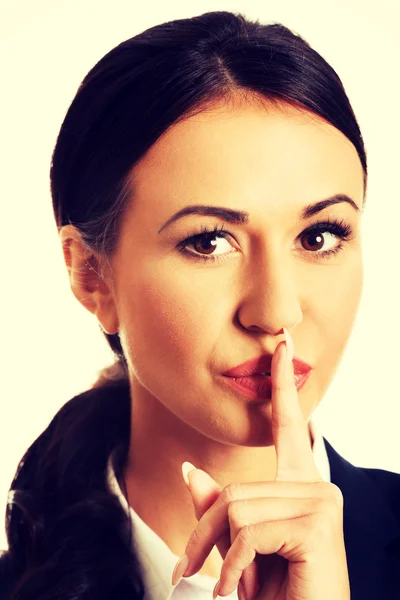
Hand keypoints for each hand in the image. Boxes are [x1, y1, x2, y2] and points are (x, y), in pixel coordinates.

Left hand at [174, 330, 349, 599]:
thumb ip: (217, 508)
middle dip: (206, 535)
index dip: (283, 384)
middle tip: (194, 572)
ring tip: (228, 588)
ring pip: (235, 507)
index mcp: (300, 487)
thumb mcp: (237, 548)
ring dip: (216, 554)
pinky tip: (242, 591)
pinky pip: (246, 531)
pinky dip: (232, 568)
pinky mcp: (317, 523)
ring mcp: (321, 501)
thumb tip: (190, 469)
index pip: (290, 426)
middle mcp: (316, 486)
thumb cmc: (274, 594)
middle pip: (234, 488)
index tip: (282, 346)